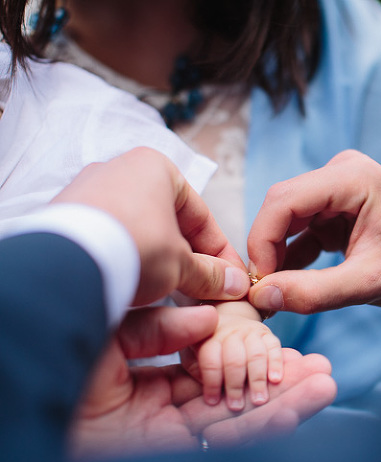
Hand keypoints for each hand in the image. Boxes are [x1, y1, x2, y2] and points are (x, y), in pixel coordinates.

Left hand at [51, 147, 250, 305]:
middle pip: (169, 223)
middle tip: (206, 289)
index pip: (201, 215)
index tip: (232, 278)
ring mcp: (88, 194)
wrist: (64, 263)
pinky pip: (109, 241)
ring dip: (161, 263)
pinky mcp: (66, 219)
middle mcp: (119, 171)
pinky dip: (128, 262)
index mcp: (155, 167)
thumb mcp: (181, 265)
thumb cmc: (132, 247)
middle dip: (190, 258)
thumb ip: (210, 273)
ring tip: (174, 294)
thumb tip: (235, 285)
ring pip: (139, 232)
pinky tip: (137, 289)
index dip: (221, 252)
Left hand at [69, 306, 335, 460]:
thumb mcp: (114, 329)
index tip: (283, 346)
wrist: (22, 386)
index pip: (210, 370)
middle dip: (279, 386)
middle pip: (232, 399)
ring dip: (283, 405)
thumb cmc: (56, 351)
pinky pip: (217, 444)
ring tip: (325, 387)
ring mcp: (160, 436)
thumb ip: (161, 328)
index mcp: (143, 381)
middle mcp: (155, 411)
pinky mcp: (161, 457)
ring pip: (233, 423)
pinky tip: (292, 411)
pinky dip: (258, 429)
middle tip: (320, 371)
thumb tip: (207, 319)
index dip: (250, 359)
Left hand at [181, 301, 283, 410]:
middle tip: (237, 407)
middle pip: (234, 360)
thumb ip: (198, 372)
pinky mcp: (267, 334)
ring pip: (256, 354)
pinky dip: (276, 364)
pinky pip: (274, 348)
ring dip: (257, 379)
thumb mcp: (195, 356)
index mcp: (209, 338)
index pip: (210, 361)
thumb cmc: (211, 350)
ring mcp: (251, 331)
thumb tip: (211, 393)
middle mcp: (231, 332)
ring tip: (259, 400)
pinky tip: (276, 381)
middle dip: (235, 386)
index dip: (212, 383)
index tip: (213, 402)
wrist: (230, 324)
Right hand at [247, 150, 380, 314]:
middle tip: (262, 292)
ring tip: (273, 294)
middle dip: (266, 249)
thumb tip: (261, 298)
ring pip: (287, 219)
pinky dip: (292, 256)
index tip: (259, 283)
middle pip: (281, 206)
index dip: (262, 240)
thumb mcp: (367, 283)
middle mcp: (341, 172)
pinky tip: (288, 286)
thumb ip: (313, 292)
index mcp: (353, 177)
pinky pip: (301, 229)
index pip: (284, 200)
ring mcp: (338, 188)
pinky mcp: (336, 208)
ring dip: (277, 255)